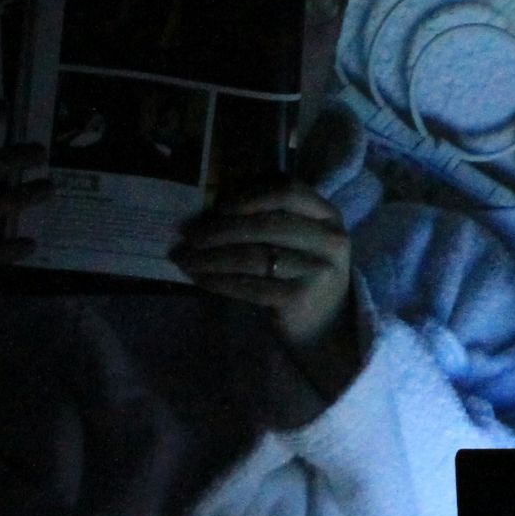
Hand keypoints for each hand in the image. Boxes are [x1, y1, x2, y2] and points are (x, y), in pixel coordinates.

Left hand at [171, 180, 351, 349]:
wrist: (328, 323)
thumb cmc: (303, 271)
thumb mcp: (301, 236)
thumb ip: (271, 215)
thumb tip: (214, 204)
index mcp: (328, 216)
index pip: (288, 193)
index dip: (250, 197)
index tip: (218, 207)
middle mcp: (329, 240)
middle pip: (266, 225)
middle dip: (220, 229)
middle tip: (189, 235)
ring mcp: (317, 271)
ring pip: (254, 257)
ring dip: (212, 257)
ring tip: (185, 258)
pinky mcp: (299, 299)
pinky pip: (250, 286)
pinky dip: (220, 281)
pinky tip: (201, 279)